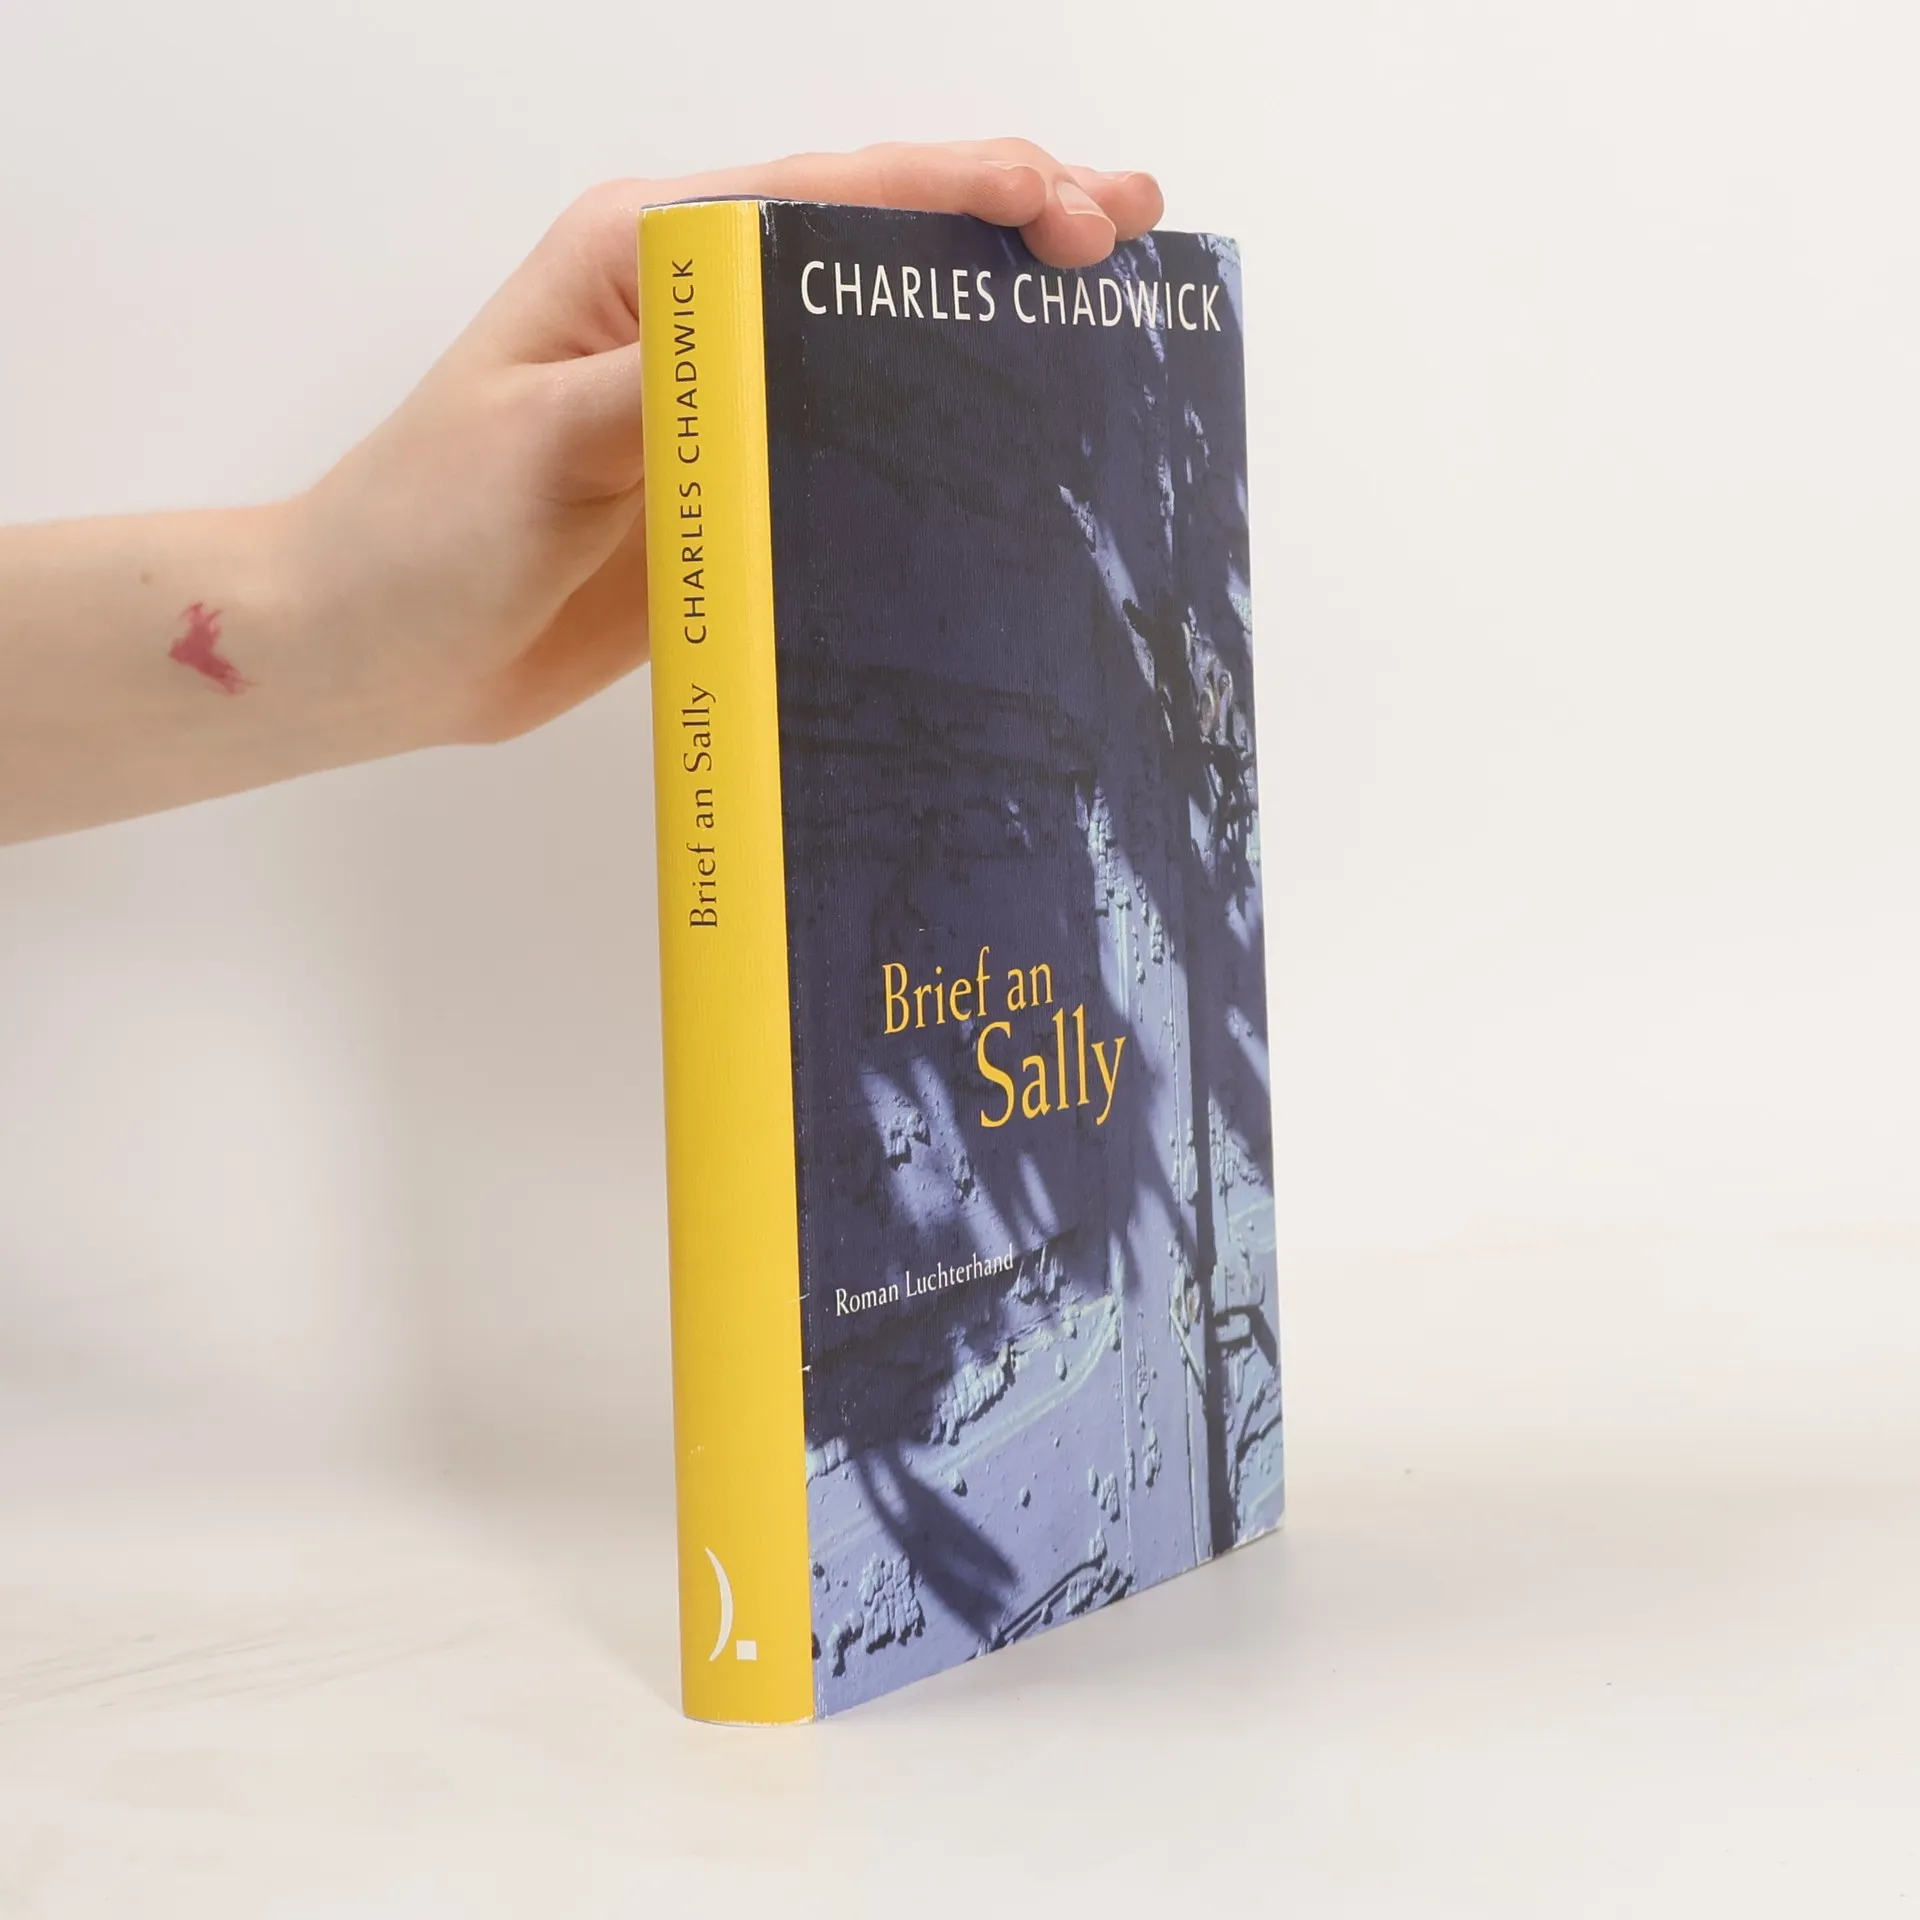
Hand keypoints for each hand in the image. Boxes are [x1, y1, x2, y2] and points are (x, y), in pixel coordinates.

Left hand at [295, 142, 1163, 748]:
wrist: (374, 647)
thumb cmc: (422, 530)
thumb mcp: (538, 441)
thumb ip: (664, 384)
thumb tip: (788, 344)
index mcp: (645, 259)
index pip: (827, 198)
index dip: (960, 190)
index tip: (1067, 208)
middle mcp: (695, 315)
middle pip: (873, 246)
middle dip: (1004, 221)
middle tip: (1131, 227)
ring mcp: (721, 404)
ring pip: (877, 340)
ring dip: (985, 321)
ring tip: (1105, 312)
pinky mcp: (732, 488)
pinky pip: (850, 447)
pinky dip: (935, 432)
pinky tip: (1010, 442)